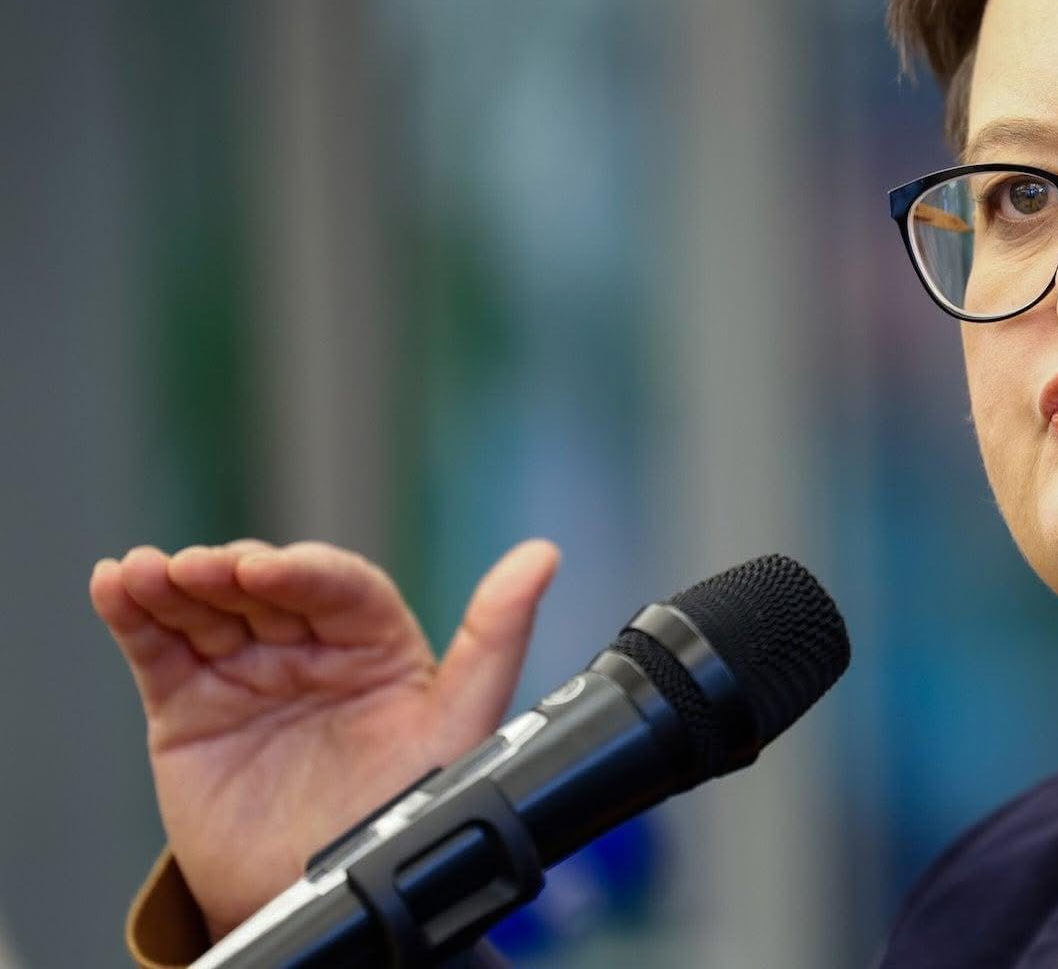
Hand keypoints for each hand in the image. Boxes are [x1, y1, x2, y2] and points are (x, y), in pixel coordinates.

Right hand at [88, 538, 559, 940]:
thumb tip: (542, 554)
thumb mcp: (461, 725)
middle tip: (199, 570)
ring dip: (174, 582)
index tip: (266, 571)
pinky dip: (134, 614)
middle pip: (266, 590)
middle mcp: (312, 648)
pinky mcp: (191, 705)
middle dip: (230, 572)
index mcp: (378, 644)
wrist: (322, 900)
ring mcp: (249, 672)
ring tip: (147, 575)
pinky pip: (161, 649)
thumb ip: (498, 638)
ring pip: (209, 608)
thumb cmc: (399, 812)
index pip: (341, 588)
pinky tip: (117, 584)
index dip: (303, 573)